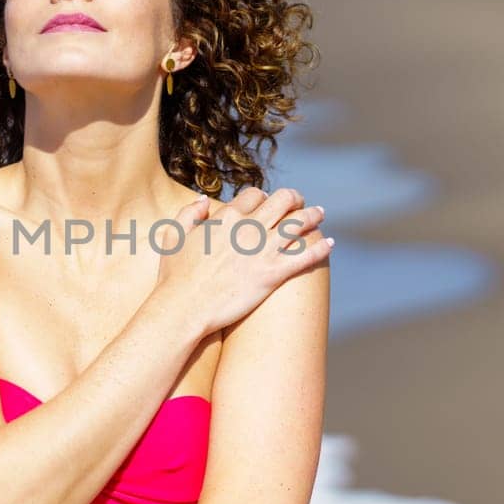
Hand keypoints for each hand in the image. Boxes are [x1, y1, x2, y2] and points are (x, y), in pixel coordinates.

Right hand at [154, 186, 329, 335]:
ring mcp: (263, 250)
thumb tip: (203, 200)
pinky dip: (321, 247)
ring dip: (313, 215)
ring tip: (320, 214)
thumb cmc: (175, 276)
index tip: (268, 201)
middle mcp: (248, 228)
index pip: (254, 195)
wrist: (184, 308)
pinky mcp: (273, 274)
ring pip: (299, 223)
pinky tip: (330, 243)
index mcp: (226, 217)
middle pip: (283, 200)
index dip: (263, 196)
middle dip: (295, 198)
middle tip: (301, 202)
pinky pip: (306, 256)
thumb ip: (188, 213)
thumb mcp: (173, 236)